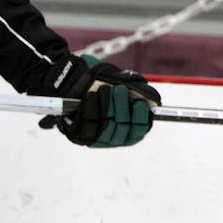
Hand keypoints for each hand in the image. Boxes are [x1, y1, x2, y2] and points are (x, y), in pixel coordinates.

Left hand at [38, 55, 160, 146]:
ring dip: (107, 106)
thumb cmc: (99, 84)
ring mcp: (95, 138)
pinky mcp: (78, 135)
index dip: (140, 119)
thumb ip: (135, 90)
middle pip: (122, 128)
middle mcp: (111, 138)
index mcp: (126, 131)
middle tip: (120, 90)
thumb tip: (151, 98)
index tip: (140, 103)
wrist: (70, 83)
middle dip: (122, 107)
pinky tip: (90, 95)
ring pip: (106, 126)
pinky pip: (86, 124)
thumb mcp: (118, 84)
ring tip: (105, 89)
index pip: (137, 132)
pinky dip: (90, 108)